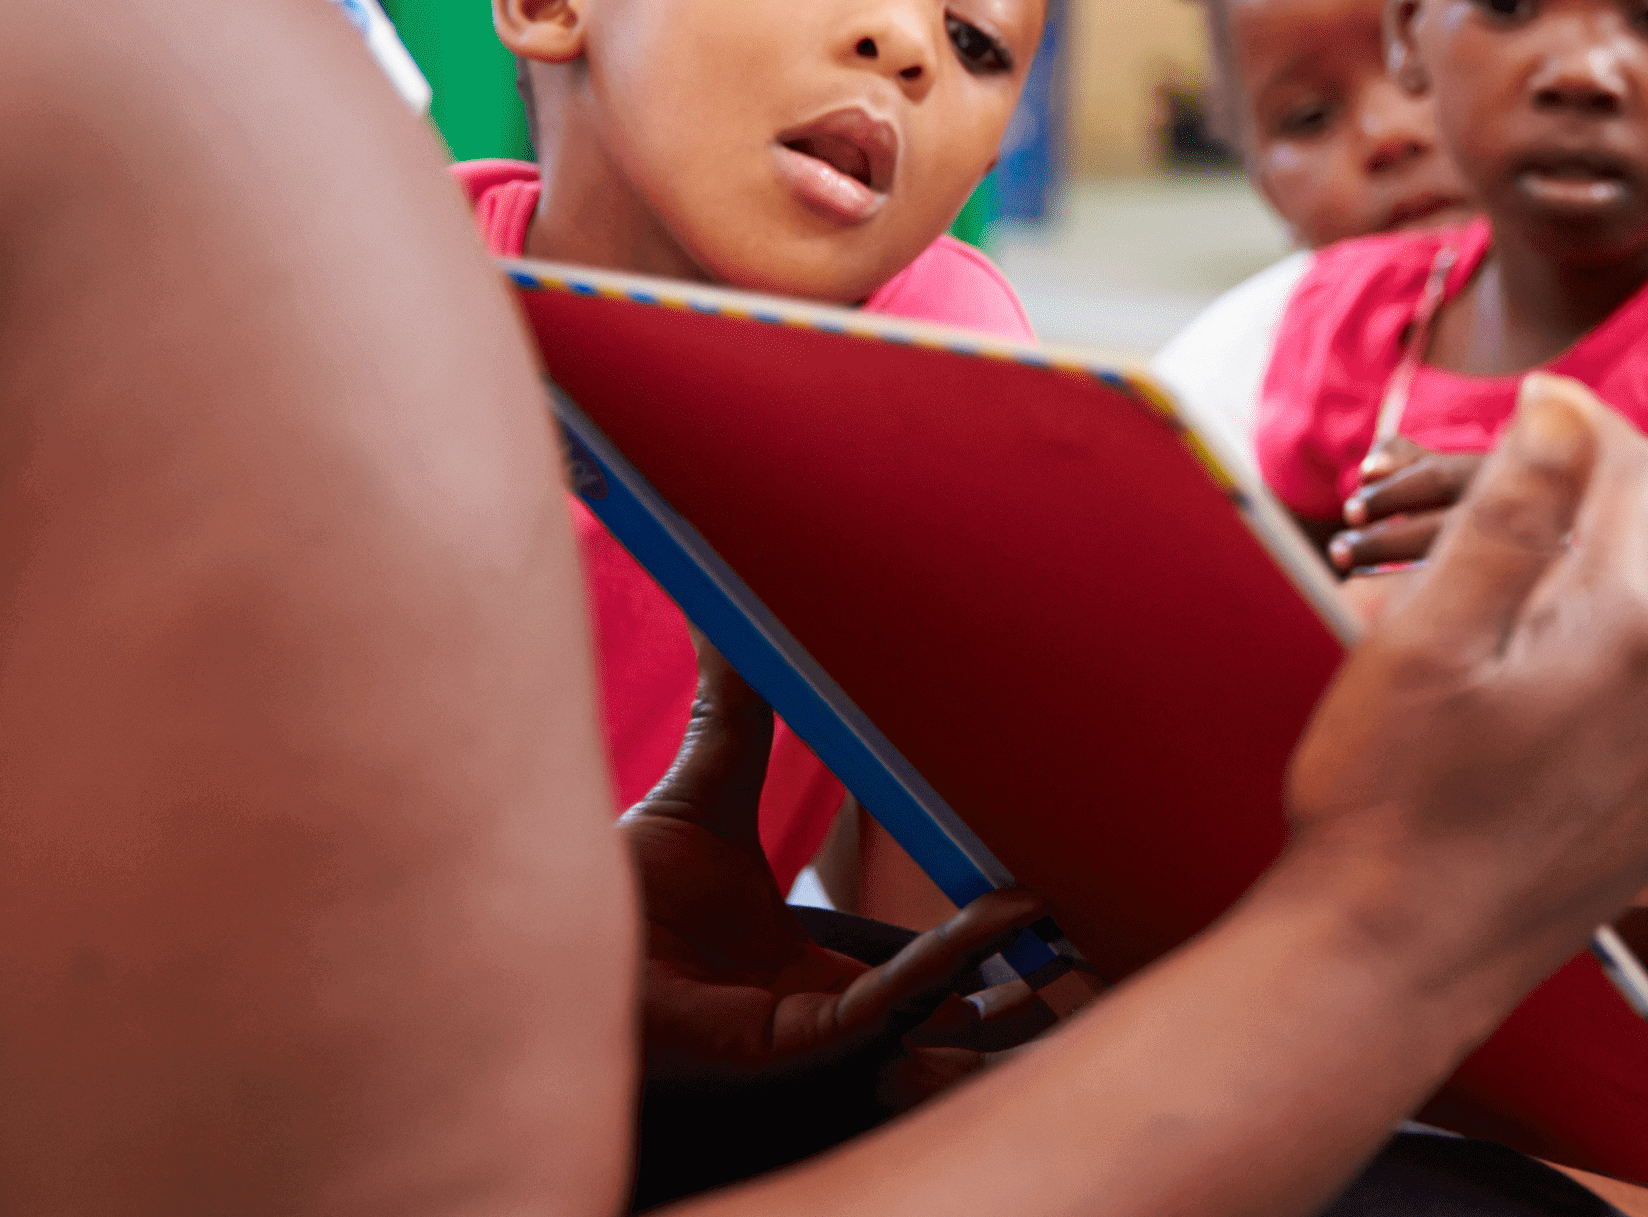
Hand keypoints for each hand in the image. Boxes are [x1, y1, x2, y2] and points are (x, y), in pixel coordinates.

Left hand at [622, 647, 1052, 1107]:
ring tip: (1069, 912)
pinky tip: (1004, 913)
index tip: (1049, 851)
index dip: (998, 913)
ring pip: (953, 1011)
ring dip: (1017, 973)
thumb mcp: (707, 789)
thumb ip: (740, 705)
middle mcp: (839, 1001)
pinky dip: (955, 959)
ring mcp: (829, 1027)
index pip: (936, 948)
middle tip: (1096, 898)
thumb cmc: (620, 892)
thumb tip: (734, 604)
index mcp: (826, 962)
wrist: (551, 944)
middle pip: (965, 993)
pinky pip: (898, 1002)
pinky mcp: (806, 1042)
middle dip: (1039, 965)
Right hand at [1280, 375, 1647, 986]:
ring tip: (1475, 633)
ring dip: (1573, 610)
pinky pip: (1638, 718)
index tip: (1529, 403)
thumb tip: (1563, 404)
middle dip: (1569, 521)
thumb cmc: (1388, 799)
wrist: (1387, 969)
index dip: (1584, 423)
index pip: (1642, 472)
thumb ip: (1512, 507)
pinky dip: (1585, 689)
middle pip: (1643, 555)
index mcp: (1632, 628)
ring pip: (1639, 640)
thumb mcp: (1430, 631)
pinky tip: (1510, 716)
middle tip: (1472, 520)